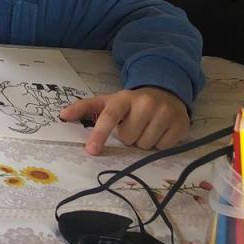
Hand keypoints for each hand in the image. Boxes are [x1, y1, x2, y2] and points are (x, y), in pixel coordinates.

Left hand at [62, 86, 189, 154]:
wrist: (165, 93)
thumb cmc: (130, 104)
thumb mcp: (108, 102)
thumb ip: (84, 108)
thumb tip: (62, 115)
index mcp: (123, 98)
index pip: (109, 118)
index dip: (99, 134)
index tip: (91, 151)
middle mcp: (145, 103)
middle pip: (128, 138)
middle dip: (128, 137)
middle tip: (133, 126)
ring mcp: (165, 112)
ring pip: (145, 145)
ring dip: (143, 141)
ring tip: (146, 128)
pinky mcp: (181, 123)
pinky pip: (163, 147)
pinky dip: (159, 144)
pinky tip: (159, 131)